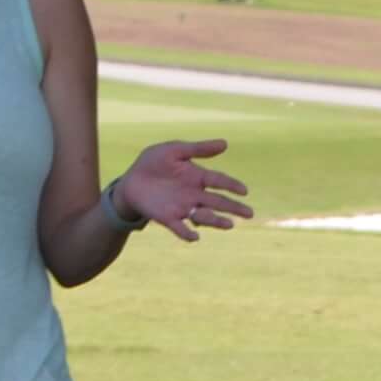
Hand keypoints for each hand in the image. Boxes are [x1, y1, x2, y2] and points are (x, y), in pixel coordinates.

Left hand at [111, 137, 250, 241]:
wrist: (131, 181)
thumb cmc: (153, 162)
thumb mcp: (174, 150)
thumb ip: (198, 149)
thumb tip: (226, 143)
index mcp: (197, 177)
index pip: (219, 181)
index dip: (232, 185)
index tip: (244, 191)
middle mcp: (194, 194)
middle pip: (218, 202)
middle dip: (233, 207)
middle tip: (249, 214)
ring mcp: (182, 207)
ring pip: (204, 216)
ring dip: (216, 221)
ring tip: (229, 225)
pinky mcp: (168, 218)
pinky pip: (180, 228)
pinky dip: (187, 233)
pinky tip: (194, 237)